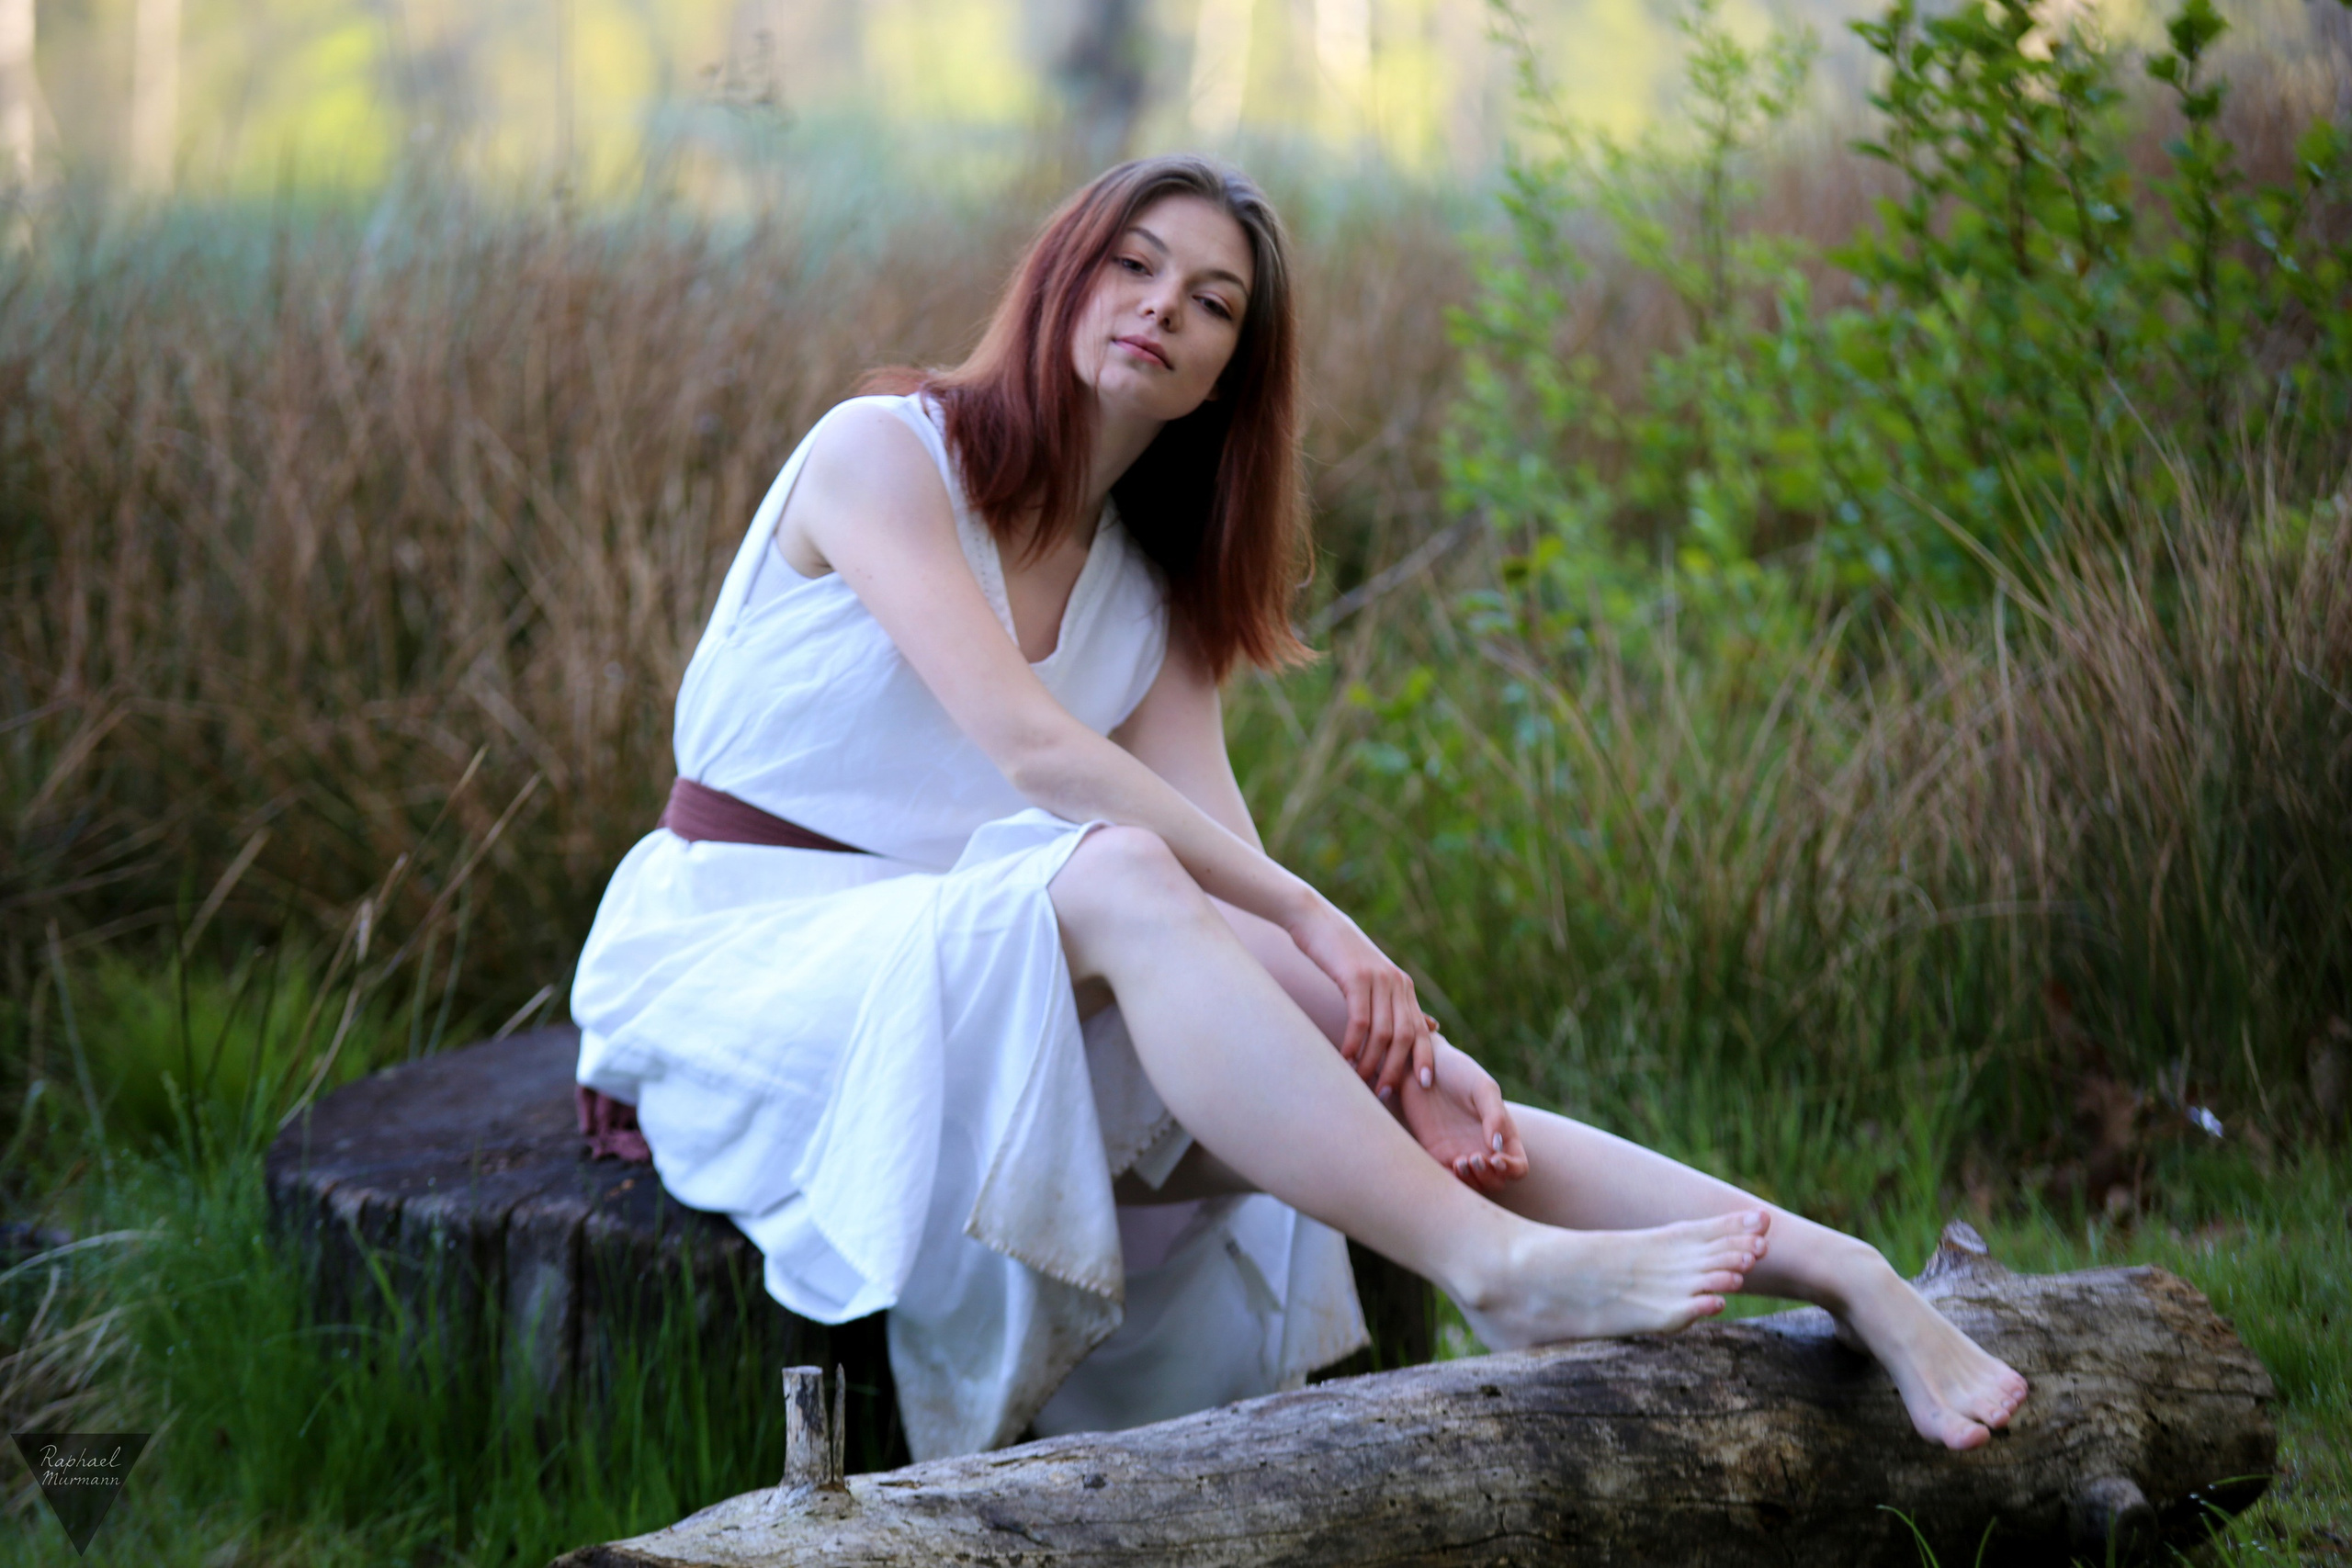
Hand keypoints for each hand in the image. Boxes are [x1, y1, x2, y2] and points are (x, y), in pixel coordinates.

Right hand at [1283, 897, 1432, 1099]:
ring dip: (1372, 1062)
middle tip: (1383, 1093)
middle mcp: (1397, 983)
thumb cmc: (1340, 954)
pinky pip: (1361, 1020)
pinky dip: (1354, 1044)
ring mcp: (1378, 979)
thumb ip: (1400, 1004)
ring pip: (1384, 1033)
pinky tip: (1345, 1058)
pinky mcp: (1357, 977)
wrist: (1315, 920)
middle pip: (1406, 1036)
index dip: (1426, 1058)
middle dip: (1397, 1069)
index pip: (1422, 1030)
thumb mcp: (1375, 979)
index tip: (1424, 1085)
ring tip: (1361, 1080)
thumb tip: (1432, 1026)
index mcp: (1404, 986)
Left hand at [1397, 1035, 1527, 1194]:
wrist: (1420, 1065)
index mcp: (1502, 1133)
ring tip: (1460, 1161)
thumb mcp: (1482, 1087)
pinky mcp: (1436, 1154)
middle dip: (1489, 1178)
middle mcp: (1483, 1148)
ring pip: (1474, 1185)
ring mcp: (1460, 1153)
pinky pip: (1448, 1180)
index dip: (1511, 1169)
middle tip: (1474, 1158)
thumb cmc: (1458, 1072)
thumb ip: (1495, 1115)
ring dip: (1471, 1182)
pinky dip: (1451, 1181)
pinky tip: (1448, 1164)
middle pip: (1497, 1182)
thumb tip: (1498, 1147)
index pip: (1518, 1166)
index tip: (1496, 1158)